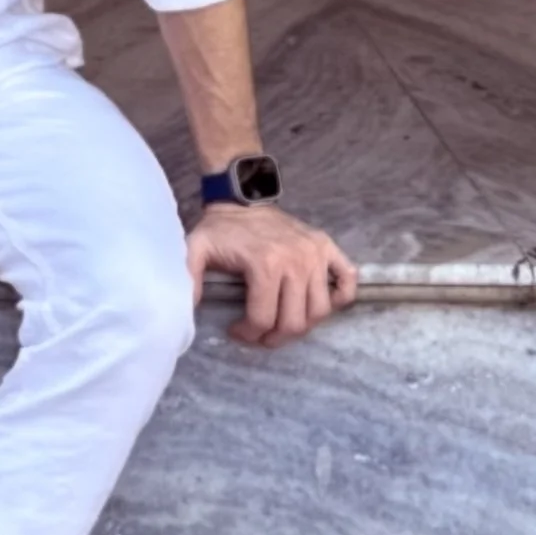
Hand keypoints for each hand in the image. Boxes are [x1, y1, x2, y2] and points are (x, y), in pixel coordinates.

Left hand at [188, 201, 356, 346]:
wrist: (244, 197)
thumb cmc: (222, 229)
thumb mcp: (197, 249)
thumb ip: (189, 278)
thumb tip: (188, 310)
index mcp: (265, 264)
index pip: (263, 319)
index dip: (248, 335)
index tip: (236, 332)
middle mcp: (296, 261)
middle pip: (293, 321)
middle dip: (274, 337)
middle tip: (259, 335)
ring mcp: (316, 254)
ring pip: (319, 310)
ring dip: (301, 325)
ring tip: (282, 323)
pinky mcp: (327, 248)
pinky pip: (346, 280)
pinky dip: (340, 298)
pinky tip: (319, 304)